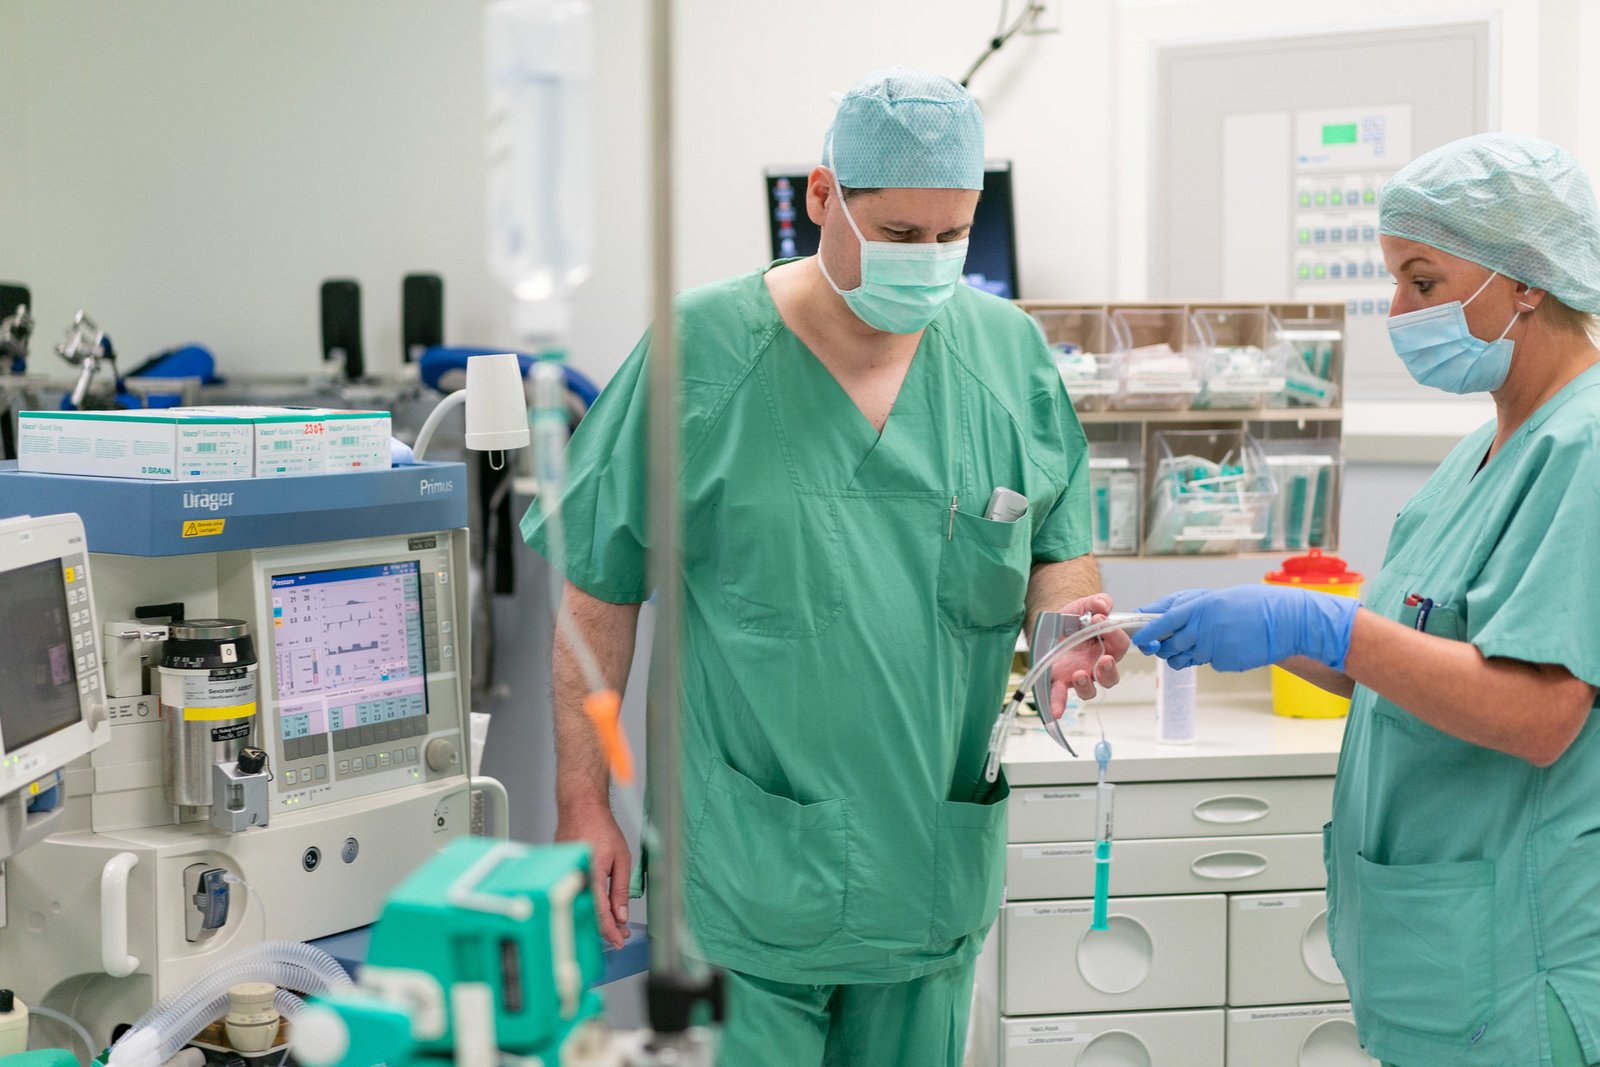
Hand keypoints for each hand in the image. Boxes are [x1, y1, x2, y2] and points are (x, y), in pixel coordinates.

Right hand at [556, 804, 632, 948]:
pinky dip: (588, 904)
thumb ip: (620, 889)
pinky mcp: (562, 873)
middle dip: (606, 927)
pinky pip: (575, 894)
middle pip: (588, 914)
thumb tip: (621, 914)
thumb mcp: (621, 859)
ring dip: (597, 917)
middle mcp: (575, 877)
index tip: (619, 941)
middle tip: (621, 933)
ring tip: (614, 922)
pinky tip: (600, 908)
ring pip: (581, 906)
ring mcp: (565, 875)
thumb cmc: (600, 827)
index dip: (610, 931)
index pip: (599, 912)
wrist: (580, 808)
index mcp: (592, 874)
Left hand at [1046, 593, 1130, 719]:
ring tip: (1079, 674)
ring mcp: (1079, 675)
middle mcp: (1096, 665)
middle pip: (1110, 676)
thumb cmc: (1074, 619)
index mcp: (1108, 646)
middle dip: (1109, 670)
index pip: (1120, 644)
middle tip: (1104, 660)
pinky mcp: (1059, 681)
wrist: (1052, 625)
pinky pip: (1060, 696)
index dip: (1114, 633)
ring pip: (1089, 690)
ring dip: (1086, 685)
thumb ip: (1097, 602)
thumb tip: (1104, 604)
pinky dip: (1057, 704)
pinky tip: (1054, 712)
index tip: (1100, 620)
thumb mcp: (1085, 606)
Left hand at [1132, 585, 1357, 671]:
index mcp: (1199, 607)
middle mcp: (1204, 629)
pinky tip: (1229, 645)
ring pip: (1185, 659)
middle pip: (1168, 646)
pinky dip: (1212, 657)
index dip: (1146, 633)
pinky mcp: (1225, 663)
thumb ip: (1184, 607)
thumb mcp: (1214, 598)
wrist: (1285, 620)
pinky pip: (1208, 663)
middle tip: (1167, 643)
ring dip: (1186, 654)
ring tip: (1205, 642)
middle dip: (1163, 648)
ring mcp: (1214, 648)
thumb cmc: (1249, 605)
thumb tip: (1152, 614)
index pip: (1162, 623)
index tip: (1138, 639)